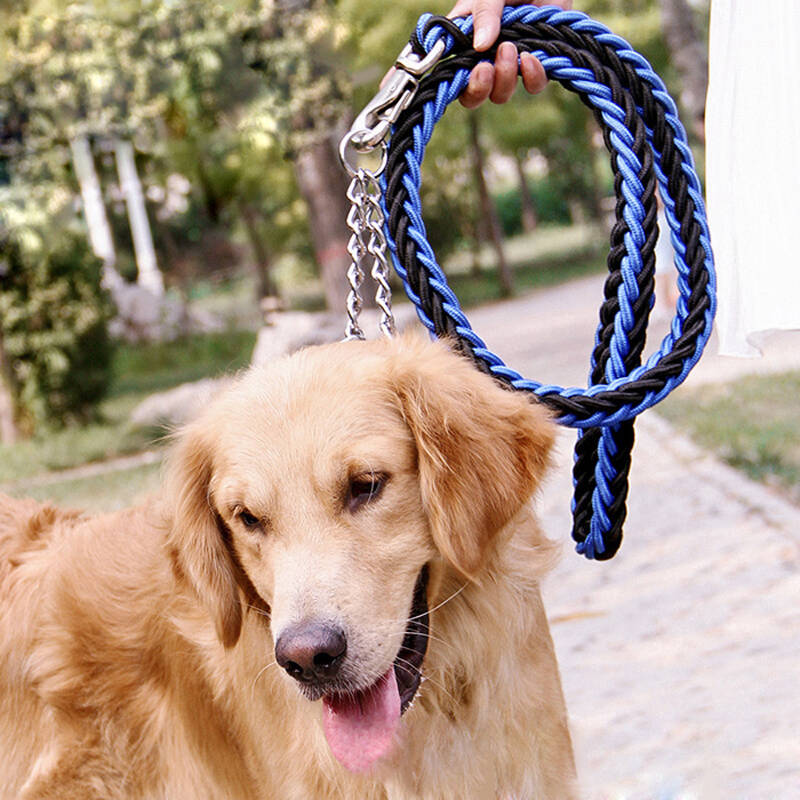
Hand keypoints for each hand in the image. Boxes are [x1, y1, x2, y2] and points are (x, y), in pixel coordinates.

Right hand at [448, 0, 572, 107]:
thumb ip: (483, 15)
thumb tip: (480, 46)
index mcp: (465, 44)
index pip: (453, 76)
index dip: (457, 83)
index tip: (466, 70)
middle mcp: (485, 59)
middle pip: (473, 96)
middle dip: (479, 88)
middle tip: (485, 68)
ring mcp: (510, 65)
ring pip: (501, 93)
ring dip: (504, 78)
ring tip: (509, 48)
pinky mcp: (537, 65)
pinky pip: (533, 85)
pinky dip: (532, 76)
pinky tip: (530, 58)